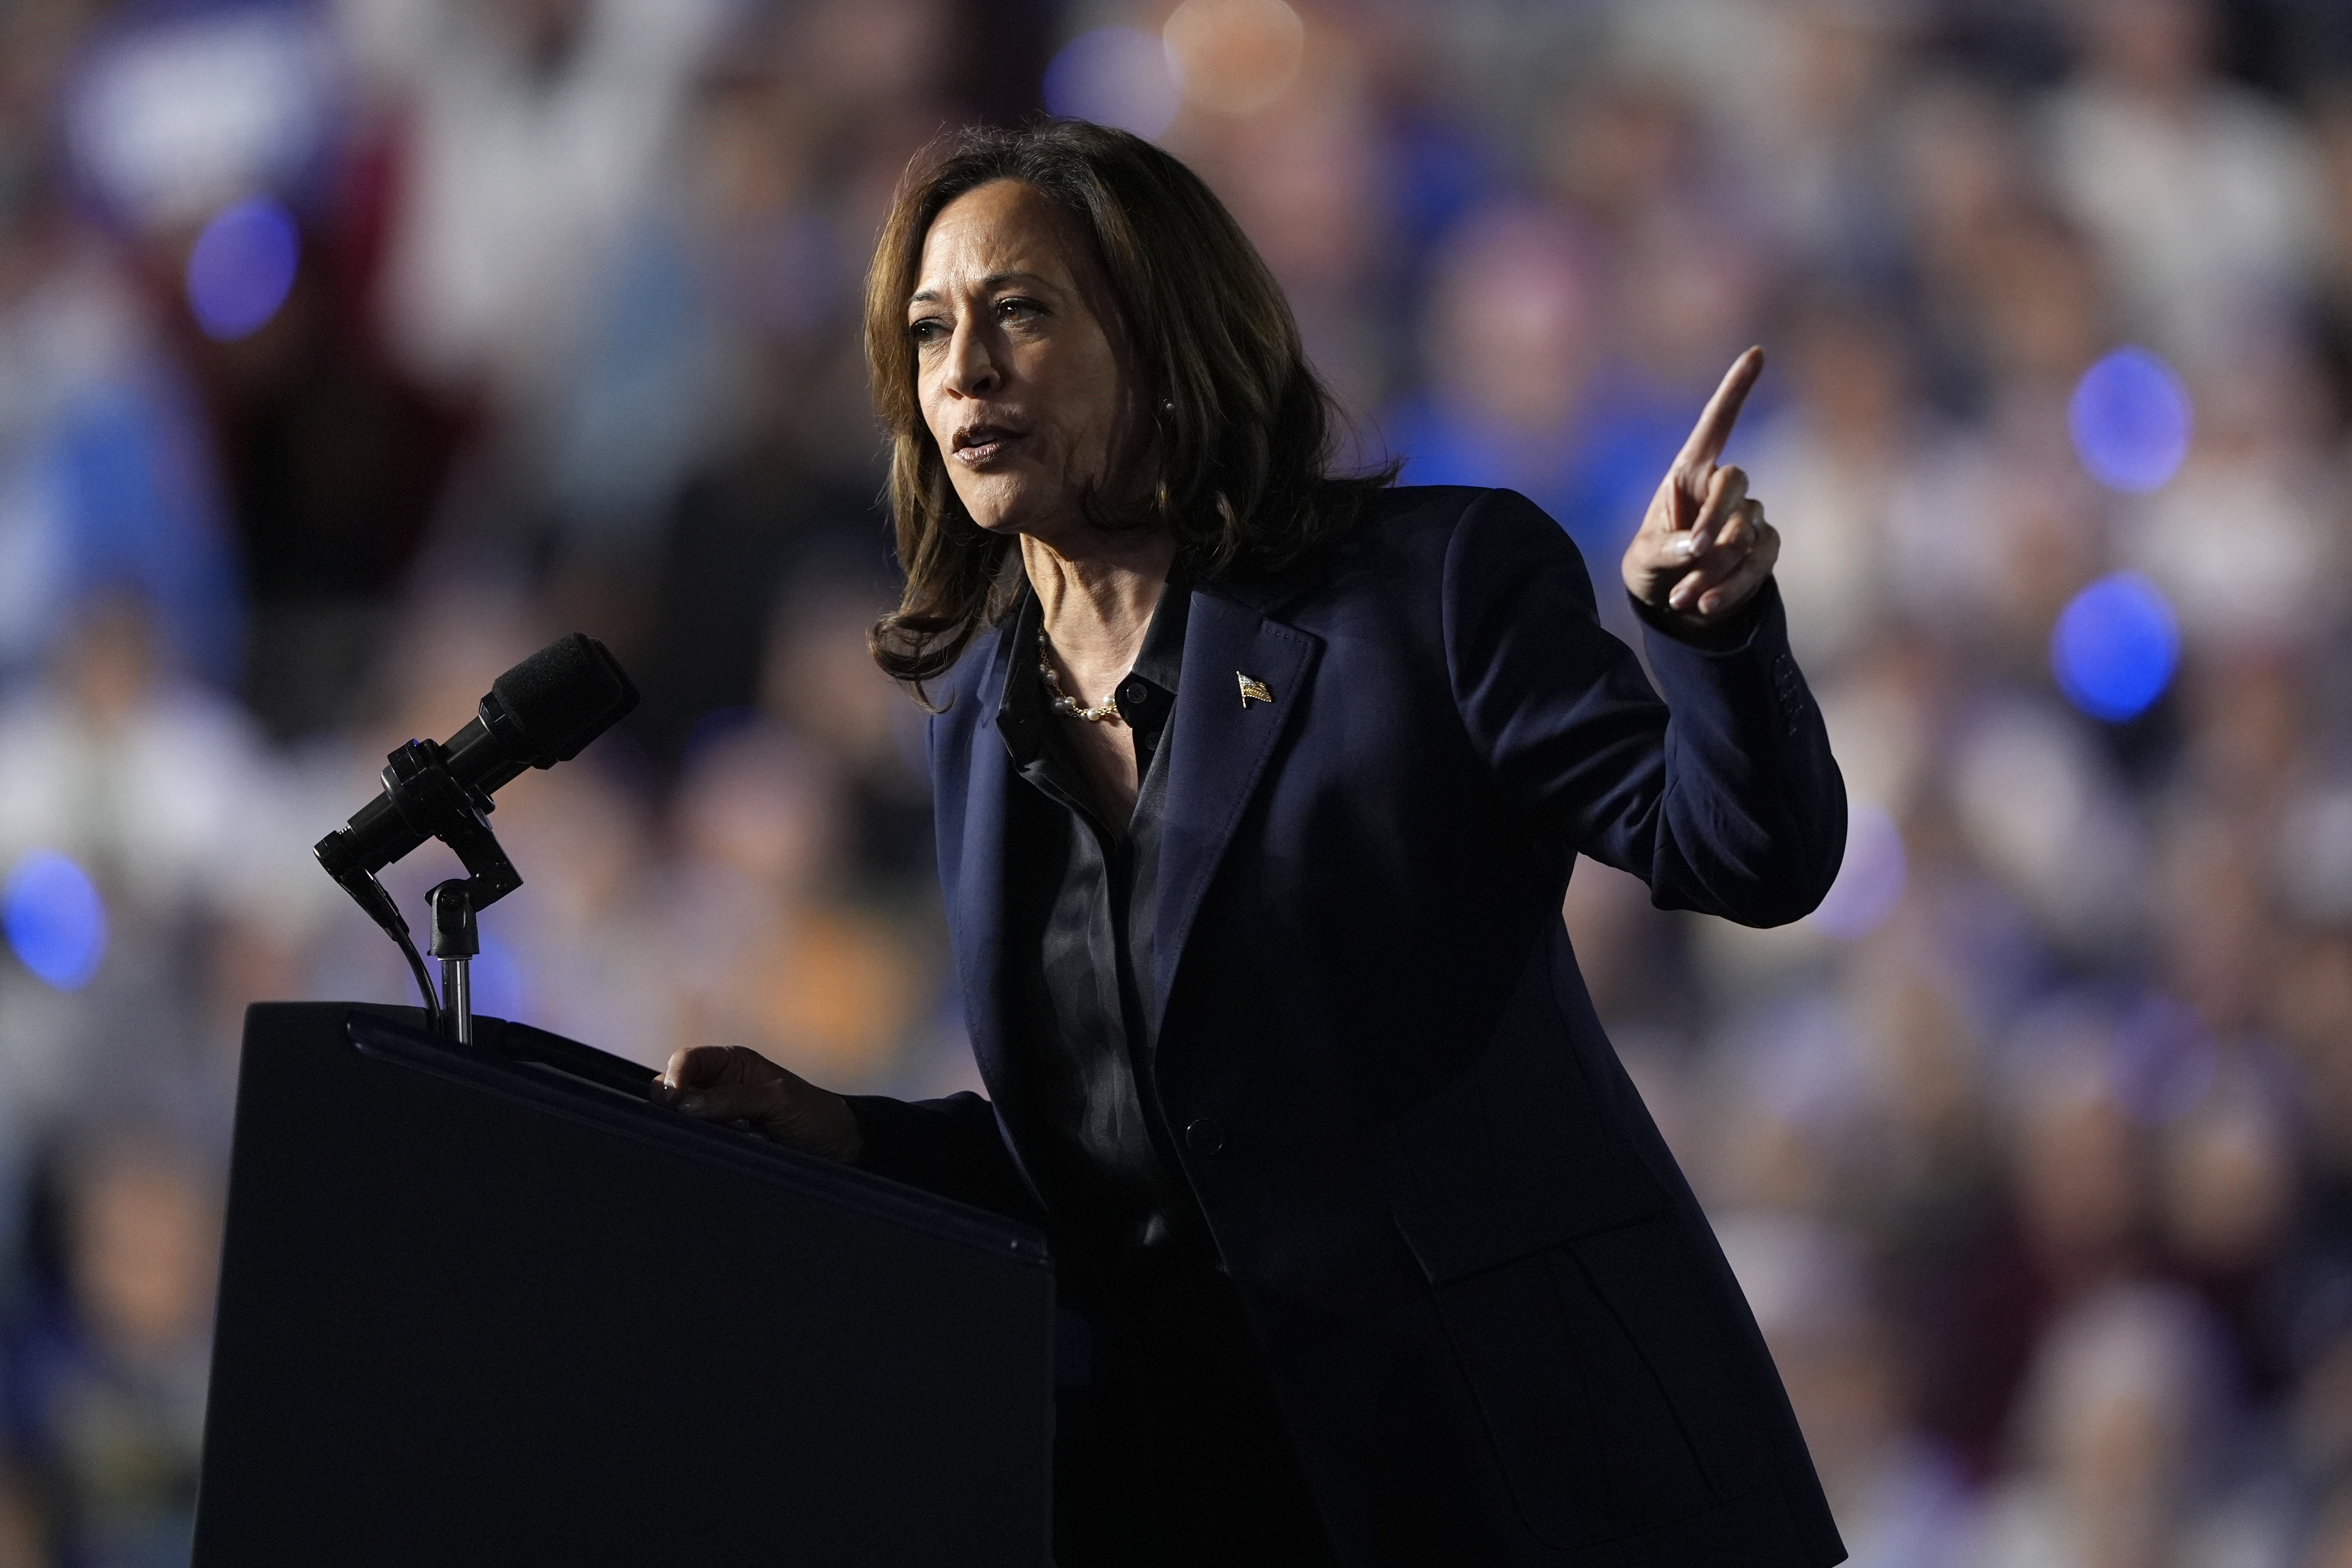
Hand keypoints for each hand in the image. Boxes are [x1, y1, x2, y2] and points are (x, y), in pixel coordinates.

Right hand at [652, 1045, 862, 1161]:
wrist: (839, 1148)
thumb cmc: (815, 1114)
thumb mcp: (779, 1099)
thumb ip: (733, 1098)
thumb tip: (685, 1103)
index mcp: (734, 1063)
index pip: (688, 1060)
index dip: (674, 1075)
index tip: (672, 1099)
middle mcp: (721, 1086)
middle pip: (676, 1089)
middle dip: (680, 1105)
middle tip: (701, 1122)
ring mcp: (720, 1117)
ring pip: (684, 1120)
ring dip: (698, 1129)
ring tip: (734, 1135)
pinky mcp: (724, 1143)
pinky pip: (701, 1142)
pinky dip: (707, 1146)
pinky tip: (729, 1148)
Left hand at [1621, 347, 1780, 633]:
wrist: (1670, 600)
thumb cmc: (1650, 565)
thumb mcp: (1644, 558)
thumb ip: (1664, 548)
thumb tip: (1696, 547)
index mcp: (1689, 472)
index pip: (1716, 424)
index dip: (1736, 389)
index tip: (1757, 352)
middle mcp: (1722, 486)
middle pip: (1735, 482)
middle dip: (1713, 519)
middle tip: (1689, 554)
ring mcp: (1748, 515)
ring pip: (1746, 529)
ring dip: (1715, 566)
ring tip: (1680, 597)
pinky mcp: (1763, 546)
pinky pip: (1761, 559)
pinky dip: (1733, 584)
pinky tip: (1704, 604)